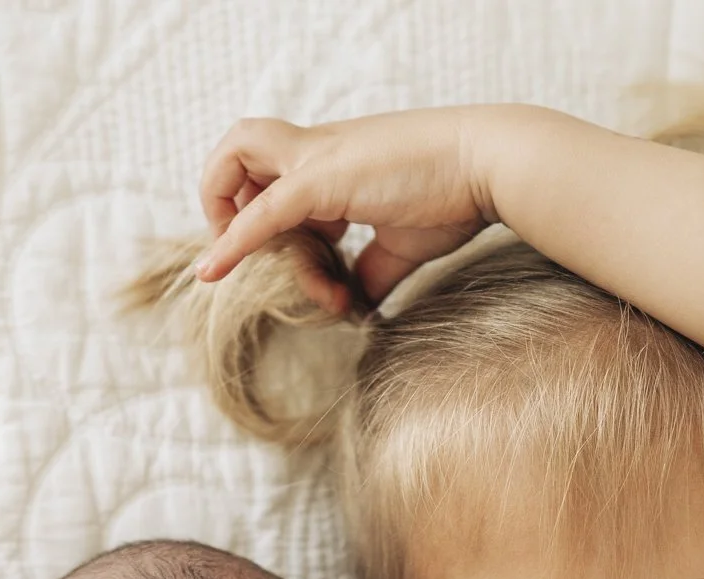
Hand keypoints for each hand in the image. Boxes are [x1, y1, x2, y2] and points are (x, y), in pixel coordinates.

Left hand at [194, 106, 535, 307]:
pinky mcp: (322, 179)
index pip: (273, 174)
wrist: (491, 163)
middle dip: (225, 197)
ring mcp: (317, 158)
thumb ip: (372, 272)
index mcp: (334, 158)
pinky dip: (232, 242)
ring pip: (235, 157)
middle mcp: (317, 149)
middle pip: (238, 146)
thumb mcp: (403, 242)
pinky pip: (261, 212)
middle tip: (255, 251)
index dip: (268, 222)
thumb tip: (359, 306)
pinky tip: (213, 272)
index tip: (311, 264)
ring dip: (228, 214)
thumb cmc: (456, 195)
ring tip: (284, 273)